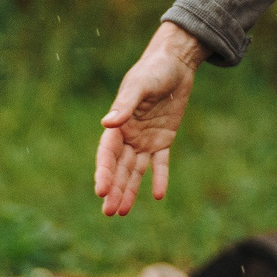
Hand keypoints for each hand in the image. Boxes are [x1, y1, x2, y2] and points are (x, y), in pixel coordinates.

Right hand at [95, 21, 206, 215]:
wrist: (176, 64)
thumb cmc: (153, 70)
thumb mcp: (139, 86)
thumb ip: (125, 105)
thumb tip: (107, 123)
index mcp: (118, 124)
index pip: (107, 154)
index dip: (104, 172)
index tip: (101, 191)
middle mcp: (128, 136)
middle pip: (119, 167)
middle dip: (114, 189)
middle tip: (109, 212)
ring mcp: (145, 140)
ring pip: (136, 170)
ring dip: (129, 190)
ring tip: (122, 212)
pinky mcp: (164, 139)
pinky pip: (160, 163)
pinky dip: (159, 178)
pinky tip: (157, 195)